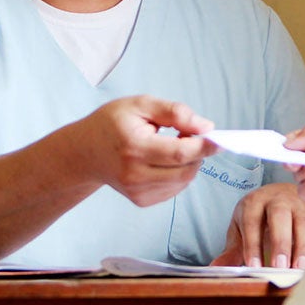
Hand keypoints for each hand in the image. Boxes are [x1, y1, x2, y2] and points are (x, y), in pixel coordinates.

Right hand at [63, 95, 218, 206]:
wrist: (86, 152)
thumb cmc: (113, 123)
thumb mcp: (141, 104)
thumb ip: (175, 112)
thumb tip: (206, 127)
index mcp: (134, 147)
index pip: (179, 153)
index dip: (203, 147)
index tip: (218, 139)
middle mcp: (134, 174)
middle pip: (185, 170)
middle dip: (197, 154)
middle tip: (189, 135)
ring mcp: (137, 191)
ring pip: (183, 181)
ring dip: (189, 163)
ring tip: (172, 145)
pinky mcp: (141, 200)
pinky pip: (174, 189)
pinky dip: (179, 174)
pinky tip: (163, 161)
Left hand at [209, 183, 304, 269]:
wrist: (280, 196)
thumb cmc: (257, 218)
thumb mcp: (241, 230)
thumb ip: (232, 250)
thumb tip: (215, 268)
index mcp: (254, 202)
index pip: (251, 221)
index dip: (252, 244)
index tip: (254, 266)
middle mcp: (278, 200)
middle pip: (279, 216)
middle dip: (280, 242)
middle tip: (279, 267)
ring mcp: (300, 205)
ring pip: (303, 222)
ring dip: (303, 246)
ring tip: (300, 269)